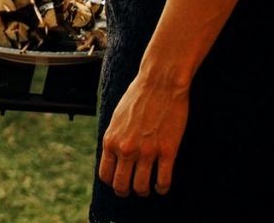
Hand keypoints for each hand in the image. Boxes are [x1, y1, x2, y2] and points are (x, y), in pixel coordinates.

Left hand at [98, 75, 188, 196]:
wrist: (160, 83)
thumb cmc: (139, 96)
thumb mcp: (117, 118)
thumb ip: (115, 138)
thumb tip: (114, 154)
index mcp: (111, 141)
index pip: (105, 174)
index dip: (112, 182)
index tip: (120, 181)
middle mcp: (126, 149)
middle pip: (121, 185)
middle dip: (126, 191)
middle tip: (133, 190)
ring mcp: (147, 152)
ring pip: (141, 187)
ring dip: (144, 191)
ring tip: (149, 188)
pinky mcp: (167, 151)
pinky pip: (163, 180)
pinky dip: (162, 188)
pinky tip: (162, 186)